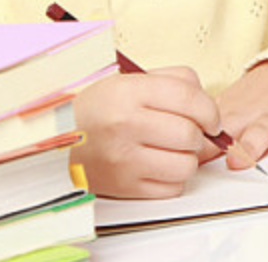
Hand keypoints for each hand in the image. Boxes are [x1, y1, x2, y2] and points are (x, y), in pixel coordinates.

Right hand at [70, 66, 223, 198]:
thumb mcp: (129, 80)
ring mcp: (124, 160)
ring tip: (173, 149)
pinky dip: (173, 179)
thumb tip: (207, 104)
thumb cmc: (97, 109)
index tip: (211, 118)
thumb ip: (173, 81)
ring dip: (187, 158)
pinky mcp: (124, 187)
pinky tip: (159, 165)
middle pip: (191, 134)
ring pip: (186, 165)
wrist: (56, 138)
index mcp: (128, 92)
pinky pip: (171, 188)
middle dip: (199, 134)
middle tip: (191, 132)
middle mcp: (126, 125)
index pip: (190, 98)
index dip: (210, 110)